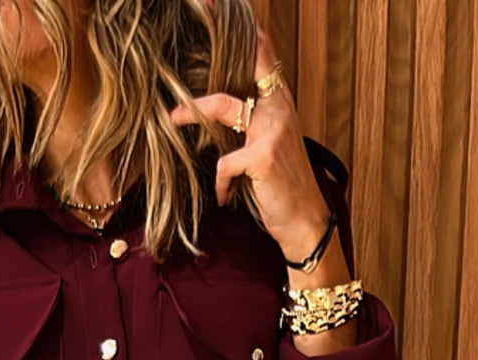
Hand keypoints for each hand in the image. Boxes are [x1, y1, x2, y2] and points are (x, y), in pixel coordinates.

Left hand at [168, 23, 329, 264]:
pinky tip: (225, 196)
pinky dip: (221, 182)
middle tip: (202, 4)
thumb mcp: (266, 145)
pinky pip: (224, 162)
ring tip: (173, 119)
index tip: (218, 3)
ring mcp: (272, 128)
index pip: (263, 51)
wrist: (304, 221)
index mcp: (279, 100)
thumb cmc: (281, 185)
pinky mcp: (263, 155)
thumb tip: (213, 108)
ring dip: (192, 113)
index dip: (244, 25)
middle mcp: (279, 106)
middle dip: (222, 32)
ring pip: (222, 106)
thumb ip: (248, 122)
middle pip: (248, 59)